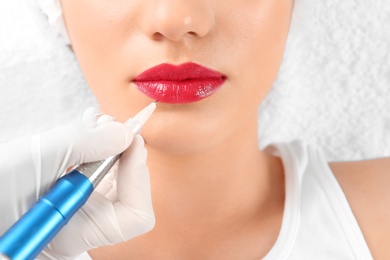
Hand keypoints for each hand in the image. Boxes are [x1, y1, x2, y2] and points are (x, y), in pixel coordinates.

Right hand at [0, 108, 154, 258]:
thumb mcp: (38, 161)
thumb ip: (85, 145)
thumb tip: (125, 134)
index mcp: (79, 232)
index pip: (136, 215)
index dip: (139, 176)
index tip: (131, 141)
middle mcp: (85, 223)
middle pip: (131, 191)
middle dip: (126, 154)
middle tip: (112, 126)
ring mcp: (80, 208)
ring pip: (117, 177)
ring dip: (113, 146)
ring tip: (94, 124)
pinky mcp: (73, 191)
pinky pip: (100, 169)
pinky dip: (97, 146)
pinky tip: (87, 128)